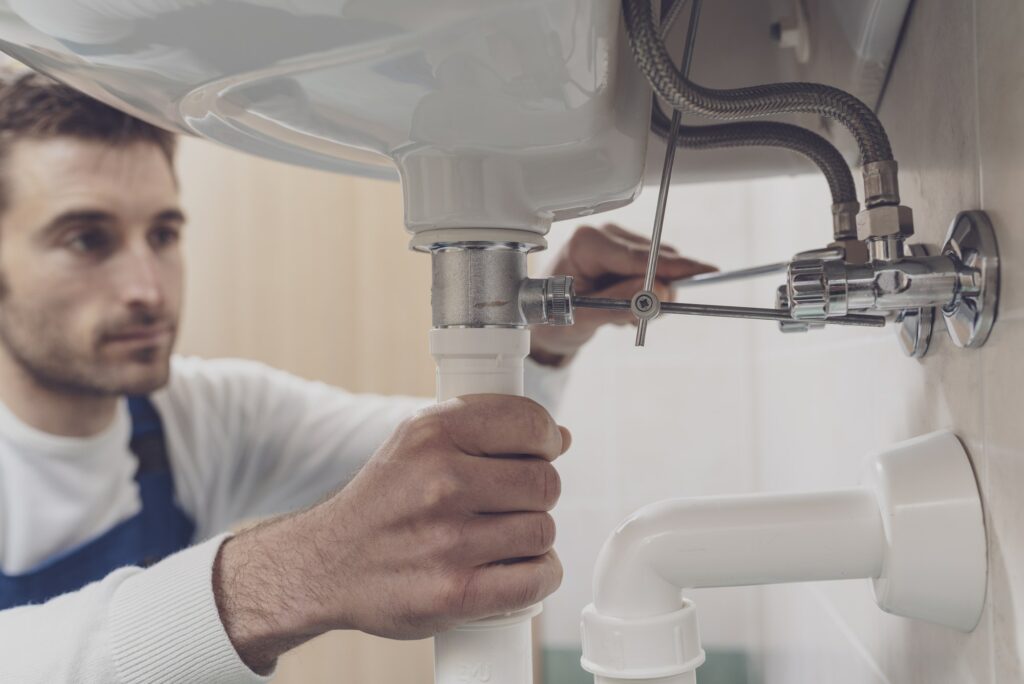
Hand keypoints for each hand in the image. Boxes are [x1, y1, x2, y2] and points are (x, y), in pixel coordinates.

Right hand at [213, 395, 570, 672]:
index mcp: (431, 433)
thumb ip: (485, 429)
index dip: (544, 441)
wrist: (326, 566)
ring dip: (533, 537)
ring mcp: (447, 540)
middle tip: (510, 503)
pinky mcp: (455, 593)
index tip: (536, 453)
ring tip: (501, 538)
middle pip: (545, 481)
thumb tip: (561, 437)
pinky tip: (517, 569)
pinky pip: (537, 578)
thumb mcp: (417, 443)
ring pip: (544, 531)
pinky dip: (539, 576)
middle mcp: (439, 481)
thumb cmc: (384, 501)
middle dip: (537, 493)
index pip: (530, 422)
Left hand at [530, 224, 715, 365]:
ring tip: (619, 314)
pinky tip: (623, 303)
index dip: (676, 267)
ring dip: (649, 296)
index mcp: (586, 243)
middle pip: (655, 258)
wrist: (545, 320)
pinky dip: (647, 293)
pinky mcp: (627, 251)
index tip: (707, 272)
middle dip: (659, 291)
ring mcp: (617, 241)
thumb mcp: (584, 317)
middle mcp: (604, 234)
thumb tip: (658, 291)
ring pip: (660, 266)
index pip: (640, 257)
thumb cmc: (555, 316)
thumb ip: (619, 304)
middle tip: (642, 319)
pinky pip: (655, 270)